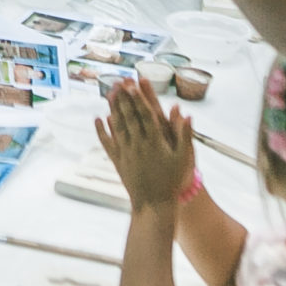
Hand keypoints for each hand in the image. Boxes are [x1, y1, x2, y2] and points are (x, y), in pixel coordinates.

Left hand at [96, 79, 195, 209]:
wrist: (154, 204)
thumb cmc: (172, 182)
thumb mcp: (184, 159)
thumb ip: (185, 135)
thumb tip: (186, 113)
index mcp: (155, 142)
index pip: (145, 115)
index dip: (139, 98)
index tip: (133, 84)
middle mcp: (139, 144)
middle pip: (130, 116)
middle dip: (124, 97)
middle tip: (119, 81)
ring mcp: (127, 152)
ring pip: (118, 126)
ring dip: (113, 108)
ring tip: (110, 93)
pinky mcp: (118, 161)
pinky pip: (108, 143)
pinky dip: (102, 130)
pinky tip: (98, 119)